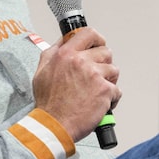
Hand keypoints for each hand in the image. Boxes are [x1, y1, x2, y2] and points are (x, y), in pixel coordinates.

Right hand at [32, 26, 120, 140]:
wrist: (54, 124)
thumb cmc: (48, 102)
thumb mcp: (41, 71)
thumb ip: (53, 53)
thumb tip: (64, 42)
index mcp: (65, 54)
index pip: (88, 33)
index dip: (96, 39)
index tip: (97, 44)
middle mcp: (80, 61)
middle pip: (105, 52)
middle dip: (103, 63)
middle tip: (95, 76)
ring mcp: (94, 75)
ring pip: (113, 70)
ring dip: (107, 81)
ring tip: (95, 92)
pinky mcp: (105, 90)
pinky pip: (116, 90)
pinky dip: (111, 98)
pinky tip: (98, 103)